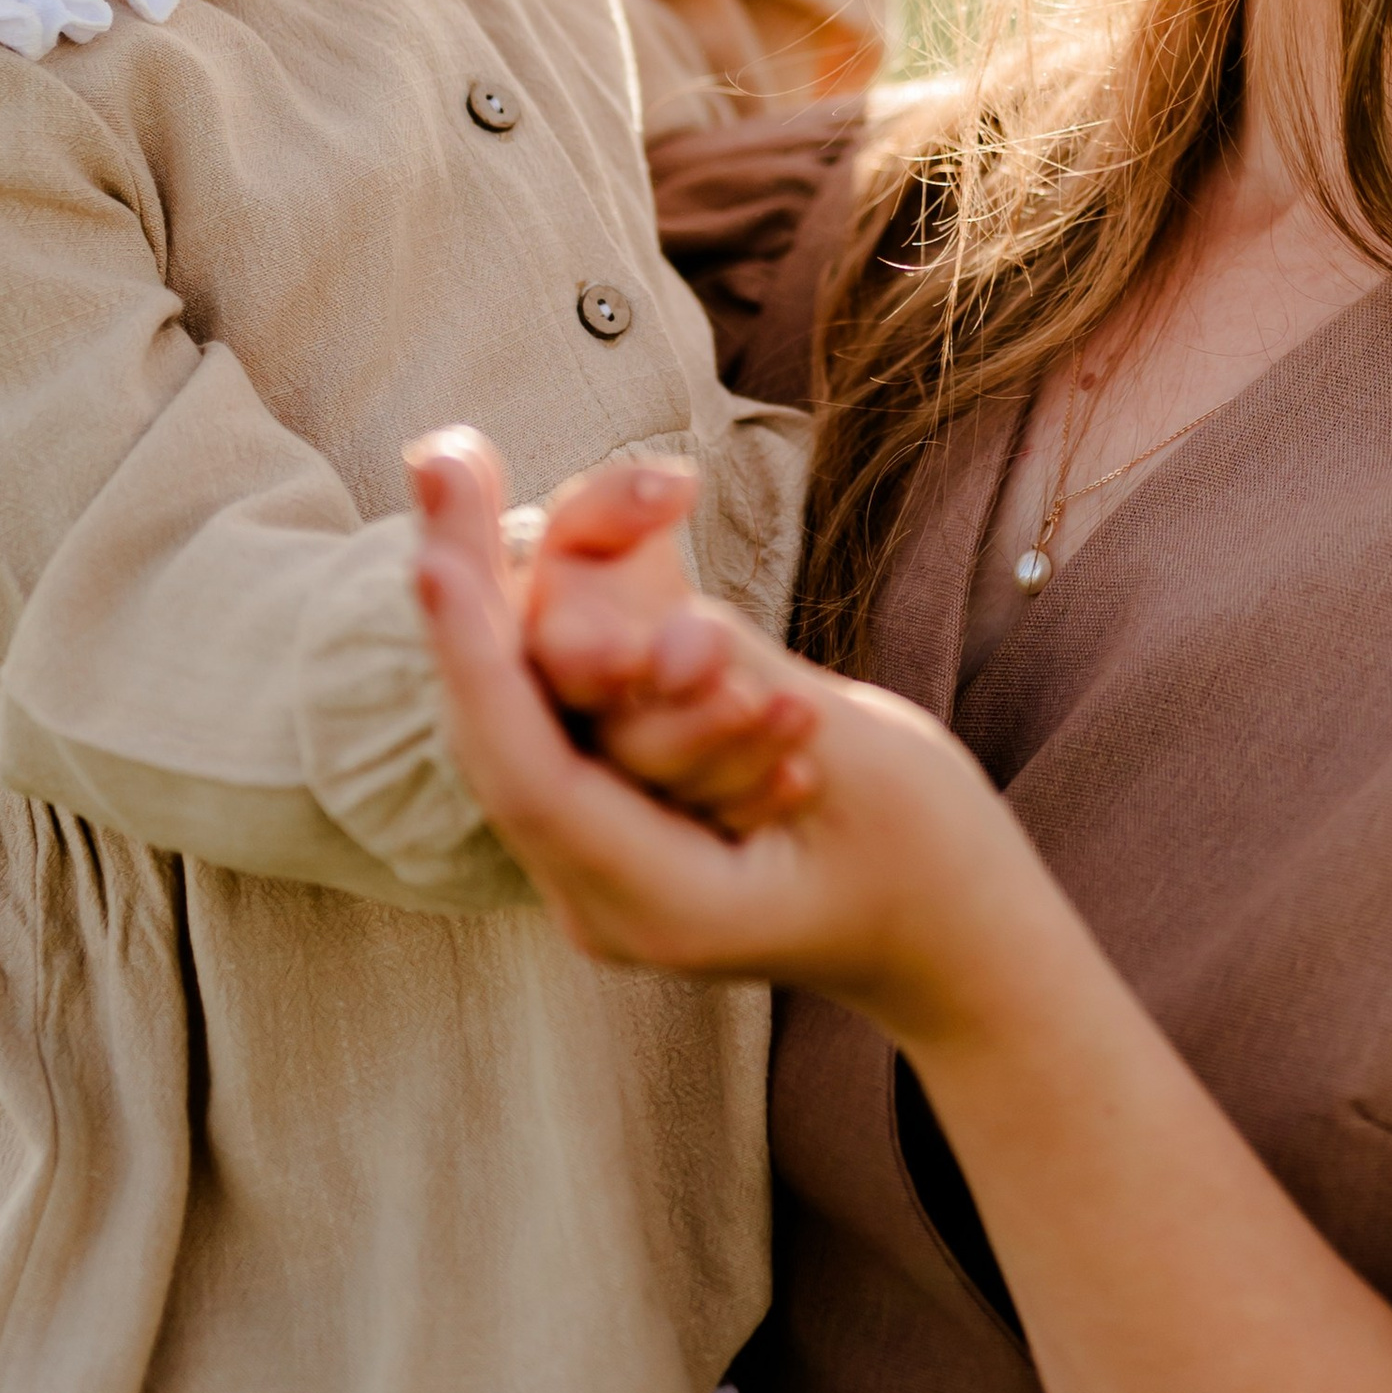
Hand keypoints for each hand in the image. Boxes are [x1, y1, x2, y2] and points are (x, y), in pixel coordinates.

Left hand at [409, 427, 1062, 1044]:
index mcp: (658, 906)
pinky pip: (578, 702)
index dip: (479, 659)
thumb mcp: (862, 759)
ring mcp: (600, 858)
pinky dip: (596, 615)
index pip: (533, 775)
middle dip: (473, 588)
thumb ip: (745, 690)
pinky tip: (625, 512)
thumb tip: (660, 625)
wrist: (956, 939)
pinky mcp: (616, 808)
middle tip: (440, 453)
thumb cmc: (932, 858)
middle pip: (507, 726)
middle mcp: (602, 893)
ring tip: (539, 477)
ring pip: (537, 703)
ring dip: (557, 584)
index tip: (434, 554)